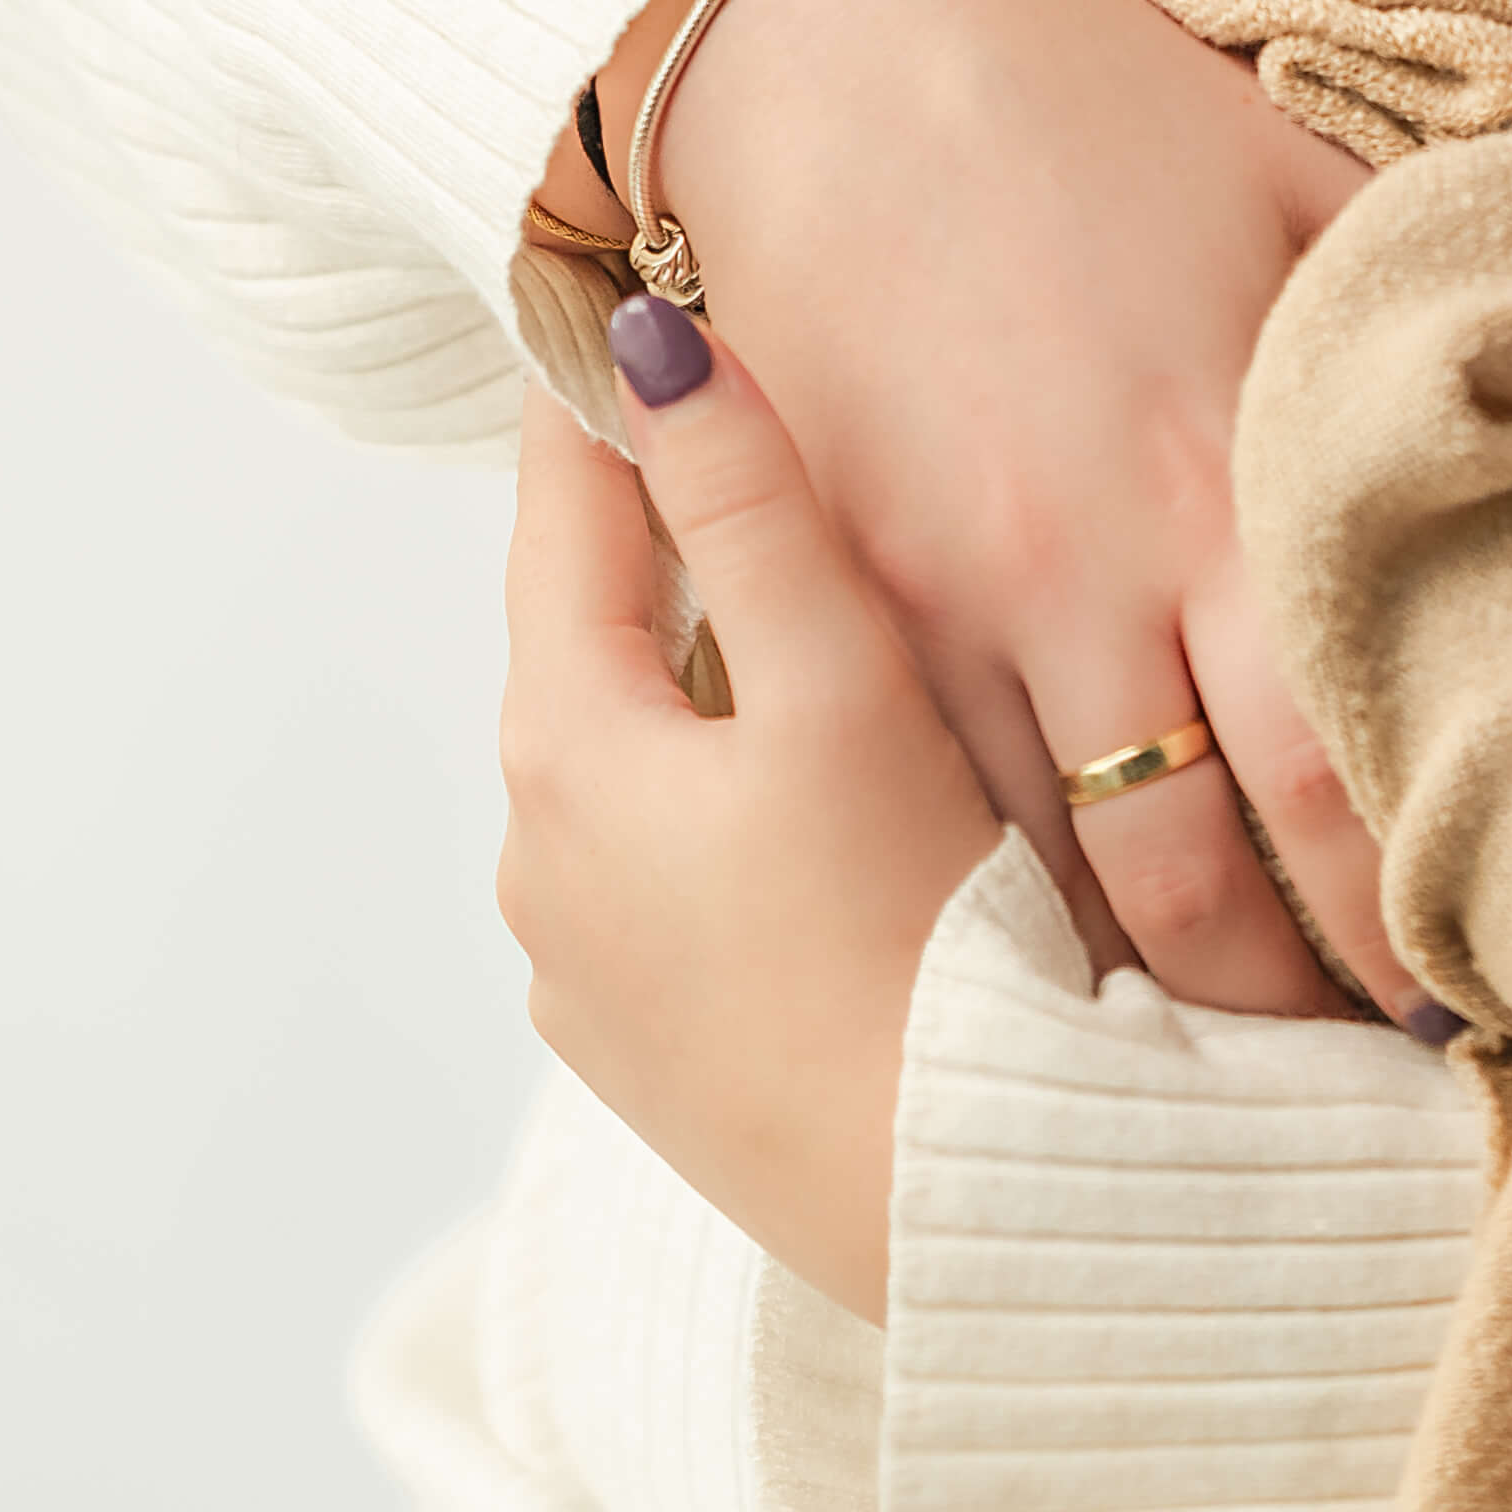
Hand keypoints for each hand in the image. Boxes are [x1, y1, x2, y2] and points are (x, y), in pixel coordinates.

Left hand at [500, 321, 996, 1316]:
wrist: (969, 1207)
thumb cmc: (914, 933)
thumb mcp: (843, 685)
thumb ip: (753, 504)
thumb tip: (655, 339)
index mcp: (567, 752)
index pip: (563, 522)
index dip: (603, 407)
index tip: (626, 304)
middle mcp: (542, 865)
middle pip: (597, 646)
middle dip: (660, 542)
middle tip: (727, 425)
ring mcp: (593, 975)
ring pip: (642, 768)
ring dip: (704, 683)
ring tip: (800, 602)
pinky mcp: (661, 1054)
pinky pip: (678, 879)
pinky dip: (732, 807)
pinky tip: (830, 803)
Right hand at [581, 0, 1367, 1014]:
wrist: (822, 37)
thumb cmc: (1089, 101)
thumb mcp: (1300, 185)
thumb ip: (1428, 324)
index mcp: (1237, 475)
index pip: (1357, 772)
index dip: (1431, 910)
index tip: (1508, 992)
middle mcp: (1100, 569)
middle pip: (1222, 879)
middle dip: (1314, 1014)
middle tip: (1397, 1092)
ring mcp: (955, 605)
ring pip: (1068, 889)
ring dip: (1164, 1010)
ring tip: (1252, 1089)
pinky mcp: (844, 605)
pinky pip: (932, 824)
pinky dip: (1008, 931)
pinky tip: (1071, 998)